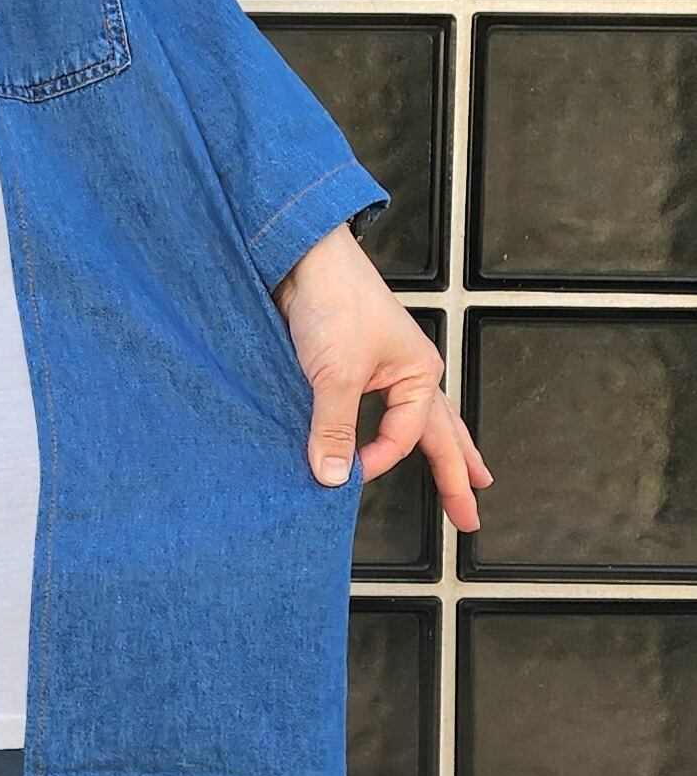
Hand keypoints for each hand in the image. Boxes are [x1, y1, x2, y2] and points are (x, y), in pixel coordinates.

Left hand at [274, 223, 487, 530]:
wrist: (305, 259)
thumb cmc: (334, 303)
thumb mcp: (334, 374)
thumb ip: (332, 428)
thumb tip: (333, 476)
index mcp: (420, 374)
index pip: (405, 438)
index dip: (376, 461)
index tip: (344, 477)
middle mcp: (412, 372)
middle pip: (442, 435)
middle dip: (459, 475)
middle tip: (470, 516)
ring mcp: (388, 367)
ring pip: (422, 420)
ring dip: (442, 451)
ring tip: (464, 478)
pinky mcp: (358, 362)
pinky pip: (385, 406)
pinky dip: (393, 427)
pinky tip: (393, 436)